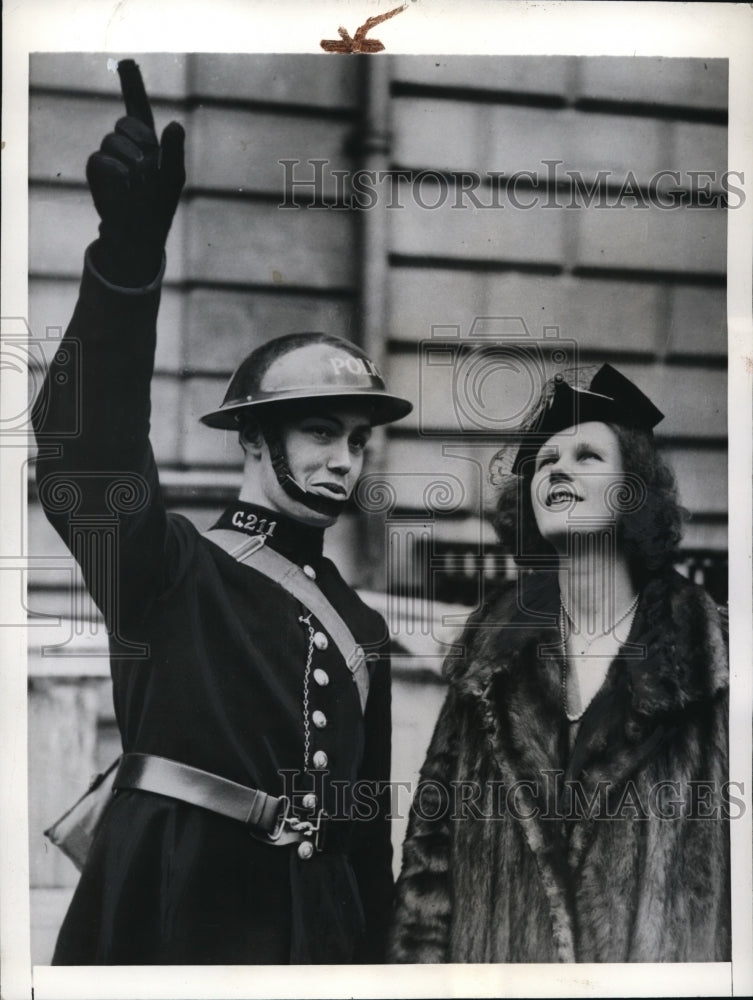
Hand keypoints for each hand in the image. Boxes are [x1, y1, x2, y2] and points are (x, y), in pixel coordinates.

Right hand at [87, 59, 184, 286]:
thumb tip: (175, 124)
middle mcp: (126, 145)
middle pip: (127, 123)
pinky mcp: (96, 171)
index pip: (138, 108)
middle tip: (149, 168)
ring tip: (137, 183)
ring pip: (113, 140)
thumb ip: (175, 150)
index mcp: (148, 144)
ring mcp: (109, 156)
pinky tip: (125, 185)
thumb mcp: (173, 178)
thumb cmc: (159, 207)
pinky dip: (116, 172)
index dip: (132, 86)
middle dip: (141, 142)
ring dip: (130, 161)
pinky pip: (101, 159)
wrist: (139, 235)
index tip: (126, 63)